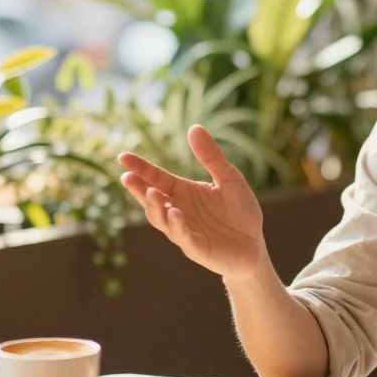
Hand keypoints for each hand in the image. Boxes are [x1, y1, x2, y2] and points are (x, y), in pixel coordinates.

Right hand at [117, 125, 266, 280]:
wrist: (254, 246)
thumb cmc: (240, 212)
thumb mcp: (230, 178)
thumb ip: (211, 156)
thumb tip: (194, 127)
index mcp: (183, 192)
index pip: (157, 178)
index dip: (141, 168)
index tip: (122, 157)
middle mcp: (178, 210)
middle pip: (152, 199)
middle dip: (139, 190)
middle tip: (127, 177)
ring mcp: (184, 231)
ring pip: (162, 220)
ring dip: (155, 208)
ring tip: (152, 193)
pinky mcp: (197, 248)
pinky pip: (184, 237)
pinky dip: (177, 226)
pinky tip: (176, 213)